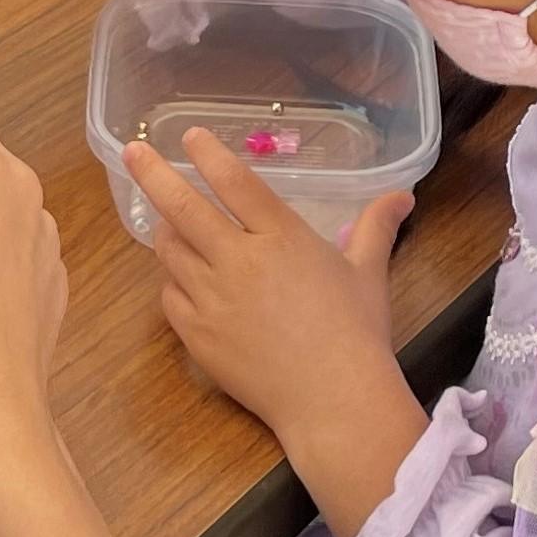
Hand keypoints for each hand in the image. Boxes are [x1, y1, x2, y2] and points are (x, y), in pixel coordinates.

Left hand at [126, 126, 427, 535]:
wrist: (331, 400)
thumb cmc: (356, 332)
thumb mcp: (368, 272)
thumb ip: (376, 226)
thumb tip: (403, 195)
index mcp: (280, 236)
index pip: (234, 182)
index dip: (208, 154)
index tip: (190, 136)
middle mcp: (238, 260)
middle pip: (183, 207)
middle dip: (153, 173)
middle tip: (132, 151)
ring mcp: (211, 299)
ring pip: (170, 252)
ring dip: (165, 229)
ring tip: (167, 219)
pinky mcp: (197, 336)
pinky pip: (170, 296)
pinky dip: (172, 280)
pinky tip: (180, 277)